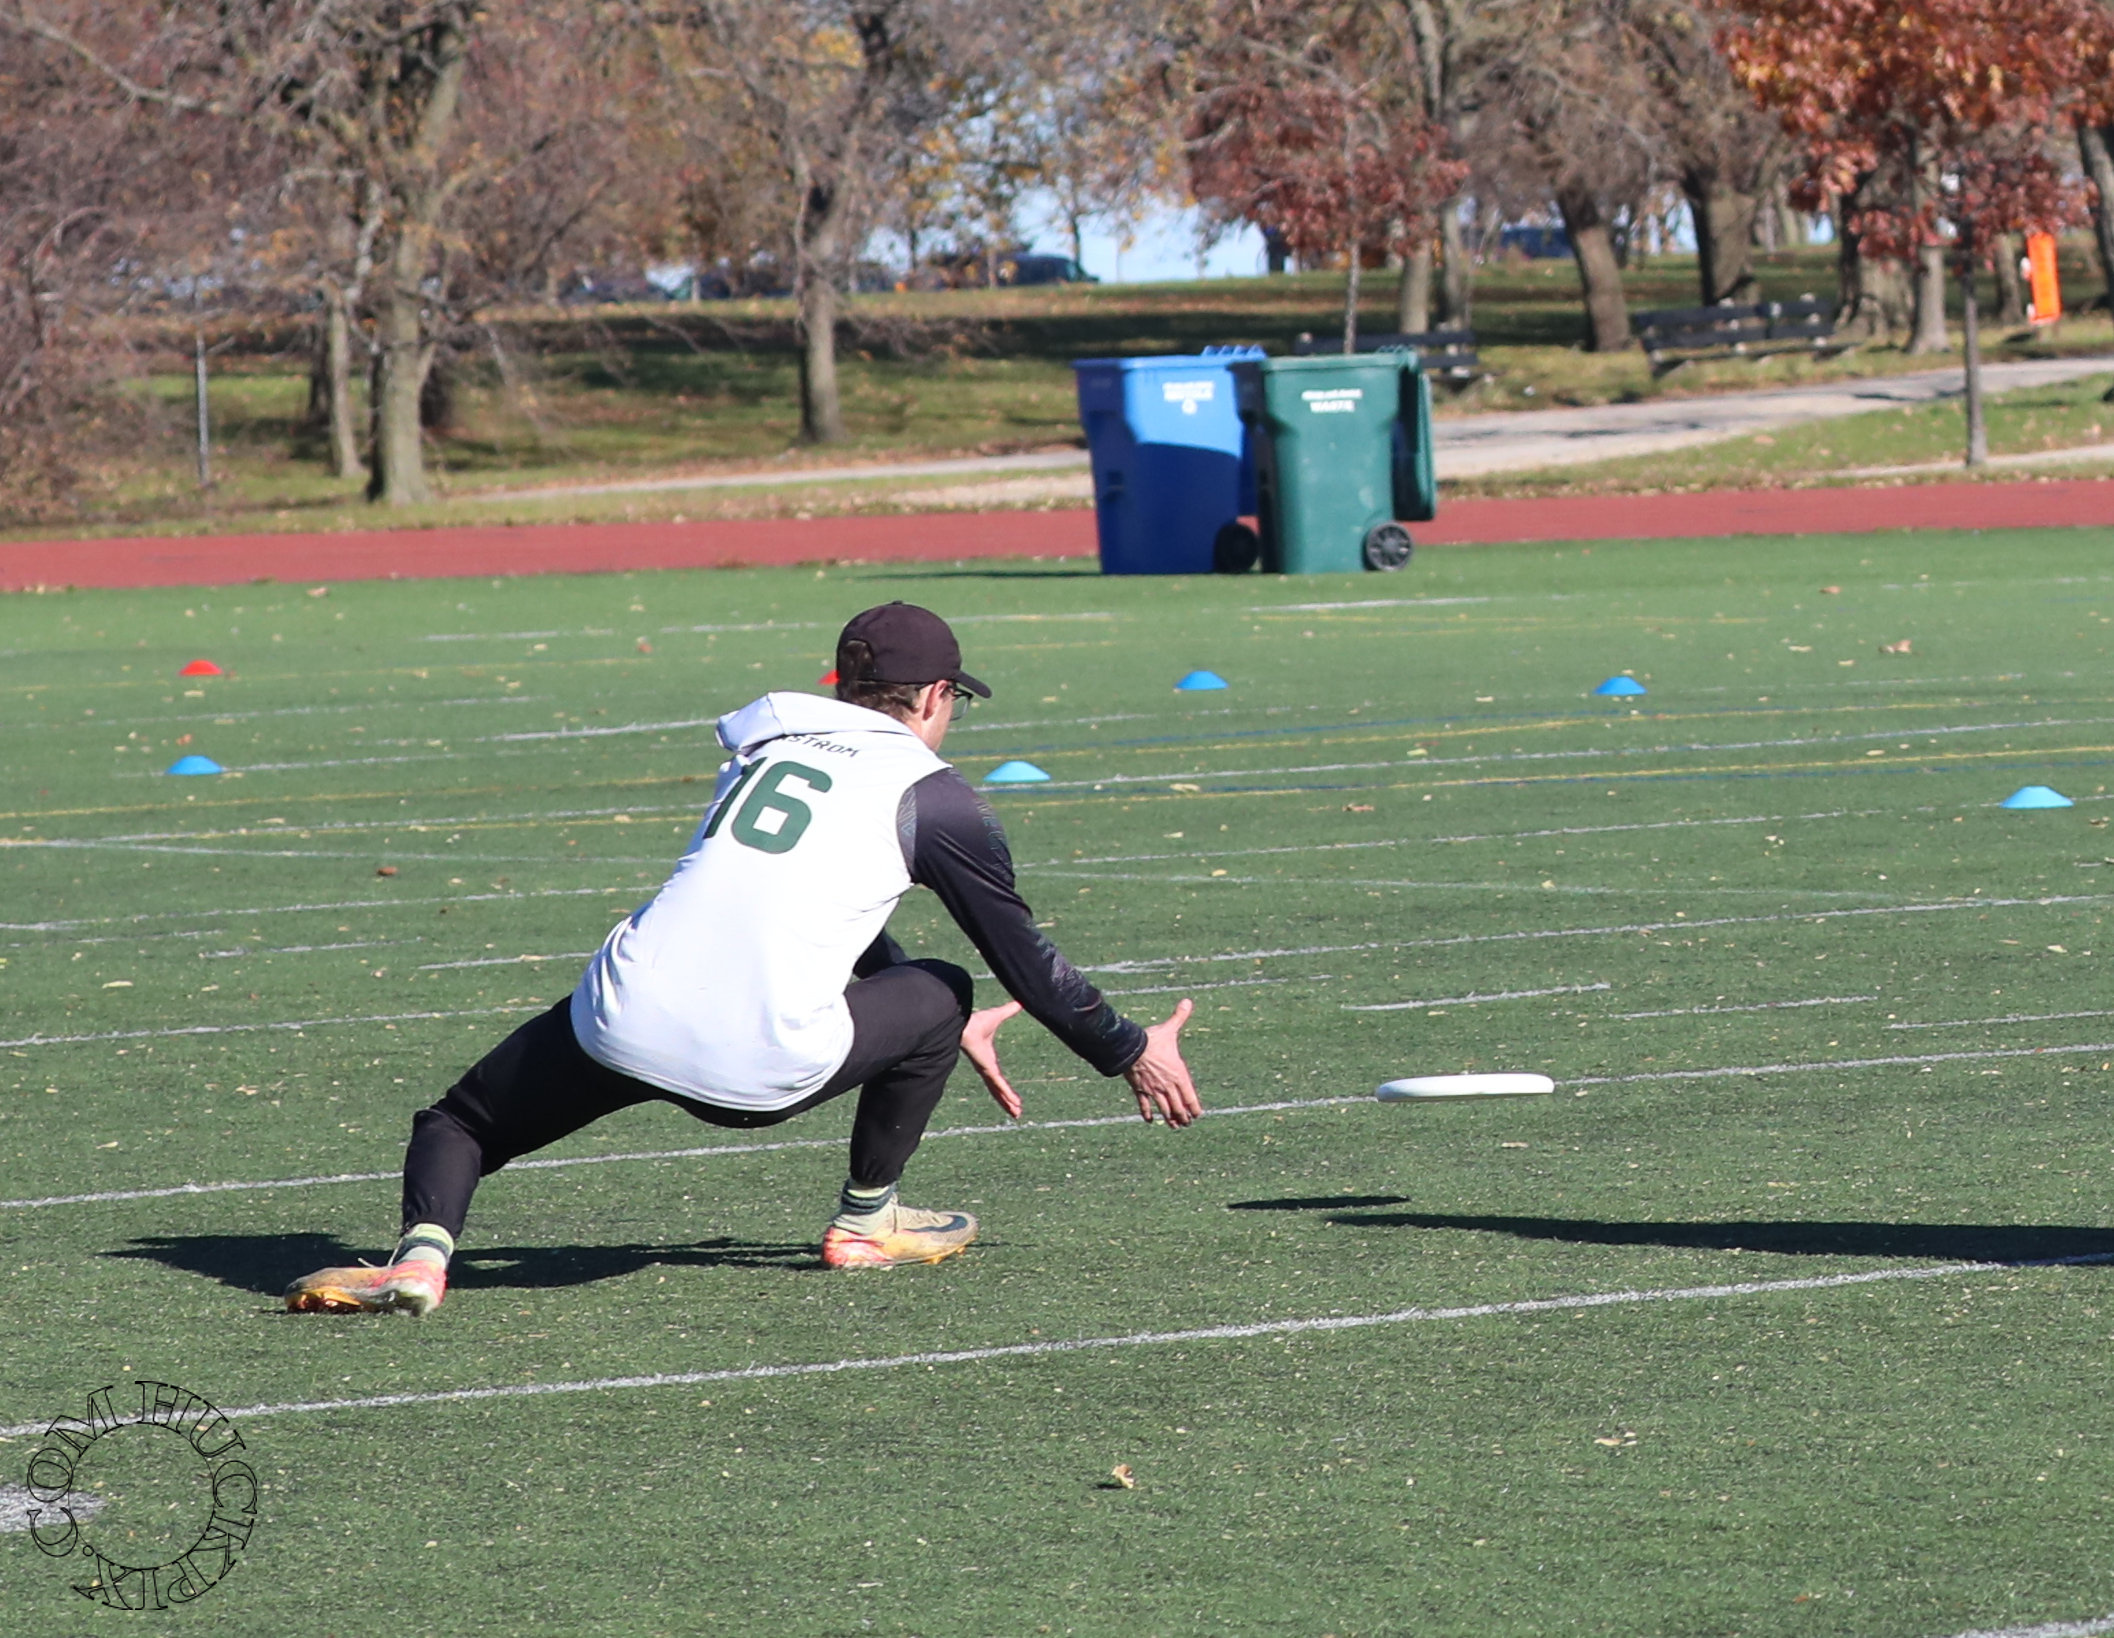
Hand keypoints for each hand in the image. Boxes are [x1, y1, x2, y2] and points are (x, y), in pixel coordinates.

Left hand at [961, 1000, 1023, 1118]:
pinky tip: (1014, 1103)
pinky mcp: (987, 1070)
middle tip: (1016, 1113)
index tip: (1011, 1098)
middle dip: (1006, 1102)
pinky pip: (999, 1085)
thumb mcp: (998, 1016)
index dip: (1004, 1089)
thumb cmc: (975, 1020)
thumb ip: (1009, 1010)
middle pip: (998, 1090)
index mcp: (988, 1061)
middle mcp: (987, 1069)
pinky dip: (1006, 1094)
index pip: (998, 1079)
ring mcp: (986, 1071)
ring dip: (1007, 1103)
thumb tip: (1020, 1001)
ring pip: (998, 1092)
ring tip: (1017, 1114)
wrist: (964, 1024)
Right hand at [1123, 999, 1201, 1126]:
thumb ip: (1179, 1017)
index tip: (1197, 1115)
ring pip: (1164, 1109)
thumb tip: (1187, 1001)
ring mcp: (1153, 1089)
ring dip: (1169, 1119)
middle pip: (1178, 1107)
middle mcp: (1168, 1085)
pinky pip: (1144, 1106)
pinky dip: (1147, 1114)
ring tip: (1174, 1126)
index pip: (1190, 1097)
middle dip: (1184, 1117)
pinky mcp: (1140, 1090)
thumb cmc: (1152, 1039)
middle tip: (1187, 1123)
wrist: (1130, 1048)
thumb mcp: (1169, 1029)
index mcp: (1178, 1073)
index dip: (1195, 1108)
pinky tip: (1149, 1120)